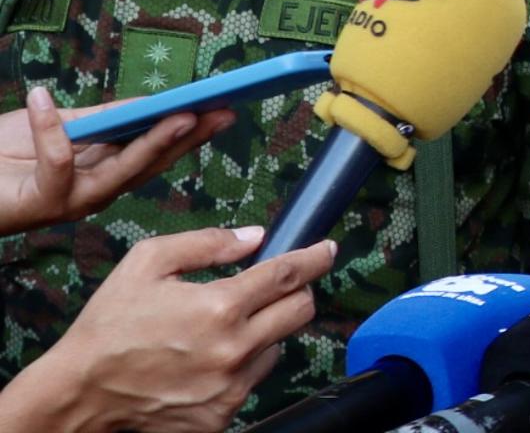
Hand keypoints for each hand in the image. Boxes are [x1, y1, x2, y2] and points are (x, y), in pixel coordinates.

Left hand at [0, 87, 233, 236]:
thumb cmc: (7, 155)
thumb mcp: (62, 125)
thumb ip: (104, 118)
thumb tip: (152, 103)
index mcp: (106, 171)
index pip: (159, 151)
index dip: (193, 130)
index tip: (225, 106)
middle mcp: (98, 190)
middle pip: (153, 162)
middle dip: (191, 137)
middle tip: (222, 112)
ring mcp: (73, 200)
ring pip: (122, 170)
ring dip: (154, 142)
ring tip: (181, 113)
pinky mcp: (42, 201)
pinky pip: (56, 162)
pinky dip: (50, 130)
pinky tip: (43, 98)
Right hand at [0, 226, 334, 432]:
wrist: (80, 392)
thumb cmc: (110, 324)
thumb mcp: (147, 263)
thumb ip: (207, 243)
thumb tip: (255, 237)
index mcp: (220, 307)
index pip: (289, 276)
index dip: (315, 258)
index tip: (327, 250)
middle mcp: (234, 349)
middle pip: (301, 312)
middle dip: (296, 292)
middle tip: (274, 286)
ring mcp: (231, 387)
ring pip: (279, 346)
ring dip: (266, 331)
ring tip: (223, 328)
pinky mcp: (222, 416)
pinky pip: (253, 380)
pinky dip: (243, 364)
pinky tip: (209, 358)